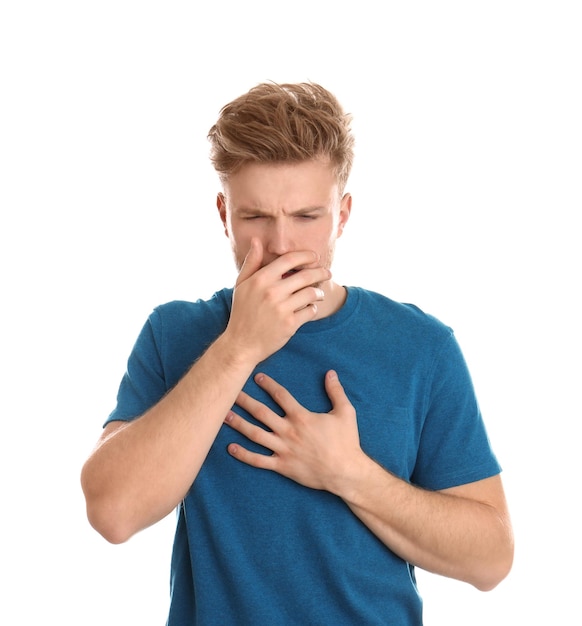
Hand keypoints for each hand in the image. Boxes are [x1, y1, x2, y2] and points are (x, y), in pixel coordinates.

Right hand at [224, 239, 330, 362]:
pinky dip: (312, 309)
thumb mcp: (241, 285)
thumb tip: (256, 240)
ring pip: (311, 293)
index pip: (289, 259)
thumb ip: (251, 262)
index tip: (314, 257)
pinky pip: (310, 311)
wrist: (241, 344)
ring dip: (318, 292)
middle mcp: (272, 292)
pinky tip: (309, 308)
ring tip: (319, 293)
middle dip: (321, 272)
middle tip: (327, 272)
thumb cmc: (242, 312)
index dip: (306, 256)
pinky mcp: (290, 324)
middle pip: (306, 275)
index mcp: (260, 279)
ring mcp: (281, 308)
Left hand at [224, 370, 362, 492]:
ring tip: (224, 416)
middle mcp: (288, 431)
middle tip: (229, 392)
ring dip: (239, 425)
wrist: (345, 472)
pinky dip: (244, 455)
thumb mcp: (345, 413)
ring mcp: (283, 449)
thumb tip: (331, 373)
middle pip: (261, 412)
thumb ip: (336, 391)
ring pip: (255, 435)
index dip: (268, 384)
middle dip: (244, 401)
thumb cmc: (346, 442)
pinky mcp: (282, 466)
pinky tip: (231, 448)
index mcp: (301, 417)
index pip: (280, 396)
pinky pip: (259, 460)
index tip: (256, 376)